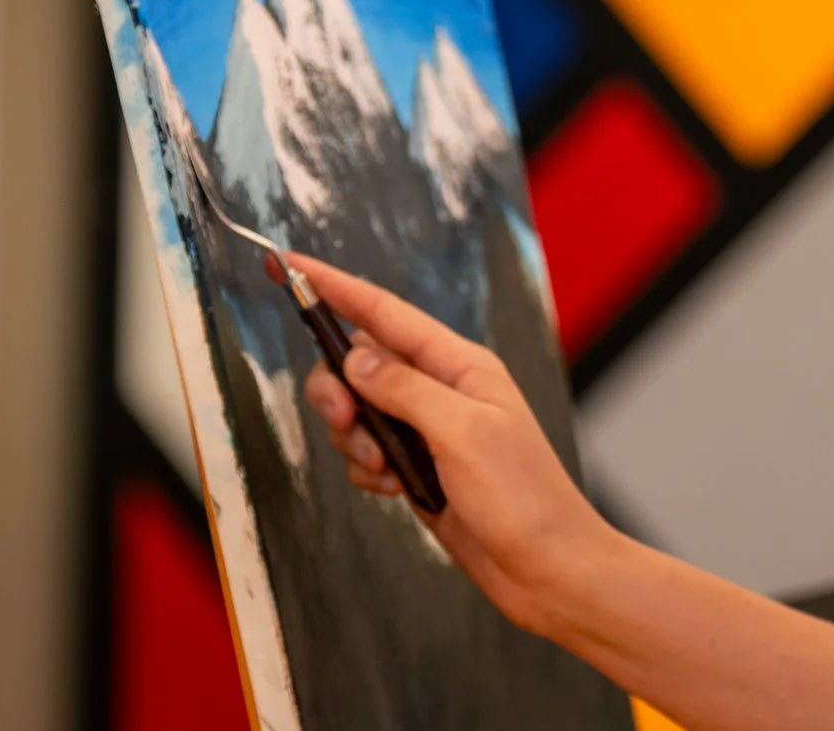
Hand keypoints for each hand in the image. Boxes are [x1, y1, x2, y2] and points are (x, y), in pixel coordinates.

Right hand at [290, 252, 617, 639]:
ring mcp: (429, 429)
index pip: (384, 313)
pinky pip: (367, 453)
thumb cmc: (522, 497)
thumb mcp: (462, 432)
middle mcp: (442, 389)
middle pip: (360, 363)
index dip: (334, 287)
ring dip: (354, 438)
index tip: (288, 265)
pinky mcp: (418, 467)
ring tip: (384, 468)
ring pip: (358, 411)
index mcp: (461, 364)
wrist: (545, 568)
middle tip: (344, 420)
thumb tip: (354, 358)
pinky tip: (394, 489)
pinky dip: (367, 471)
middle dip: (337, 389)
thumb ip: (404, 389)